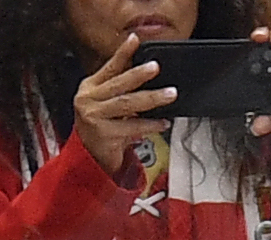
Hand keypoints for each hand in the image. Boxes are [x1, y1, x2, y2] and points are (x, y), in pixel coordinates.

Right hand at [73, 37, 171, 175]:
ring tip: (169, 94)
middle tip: (156, 67)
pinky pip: (132, 126)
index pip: (110, 67)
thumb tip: (147, 75)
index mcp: (90, 87)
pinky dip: (151, 125)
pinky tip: (163, 123)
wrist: (90, 156)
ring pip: (127, 103)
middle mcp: (89, 99)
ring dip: (151, 98)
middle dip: (139, 74)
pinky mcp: (103, 133)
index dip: (123, 53)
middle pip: (119, 83)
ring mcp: (94, 115)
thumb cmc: (102, 128)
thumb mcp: (108, 104)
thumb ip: (122, 90)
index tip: (135, 40)